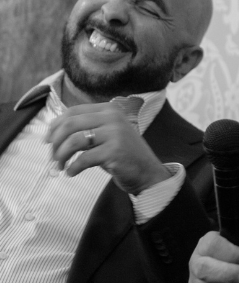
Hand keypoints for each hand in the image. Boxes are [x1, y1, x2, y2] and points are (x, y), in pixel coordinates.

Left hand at [46, 103, 169, 193]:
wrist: (147, 172)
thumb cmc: (123, 155)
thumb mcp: (106, 135)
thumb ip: (87, 128)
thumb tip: (53, 134)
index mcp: (109, 109)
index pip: (73, 111)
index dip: (55, 125)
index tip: (47, 140)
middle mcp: (113, 118)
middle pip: (70, 124)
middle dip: (56, 142)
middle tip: (52, 156)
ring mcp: (115, 134)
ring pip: (74, 141)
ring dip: (62, 155)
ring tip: (61, 166)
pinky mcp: (115, 151)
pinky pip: (84, 158)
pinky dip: (73, 167)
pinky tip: (71, 173)